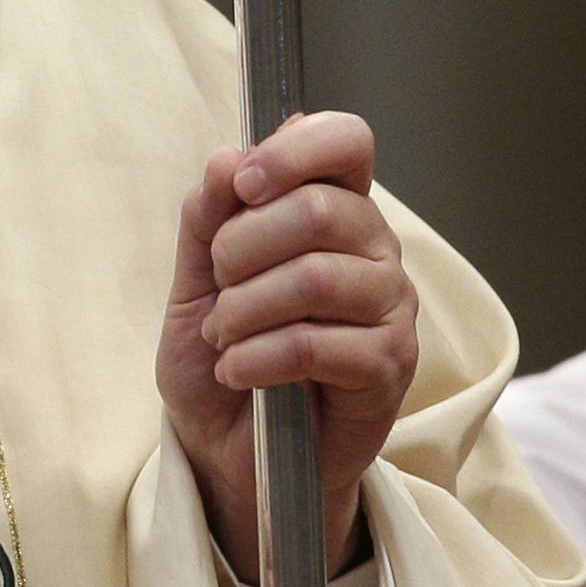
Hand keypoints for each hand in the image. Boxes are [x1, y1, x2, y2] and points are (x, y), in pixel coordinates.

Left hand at [156, 110, 418, 584]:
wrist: (227, 445)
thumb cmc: (222, 349)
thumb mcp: (194, 277)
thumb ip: (208, 217)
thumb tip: (228, 159)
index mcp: (333, 208)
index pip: (347, 141)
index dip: (294, 150)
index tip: (243, 185)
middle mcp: (374, 249)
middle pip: (320, 209)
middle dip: (240, 249)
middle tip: (218, 288)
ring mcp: (390, 308)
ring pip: (317, 278)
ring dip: (245, 309)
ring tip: (223, 336)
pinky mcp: (391, 368)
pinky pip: (319, 344)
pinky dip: (258, 357)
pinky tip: (238, 371)